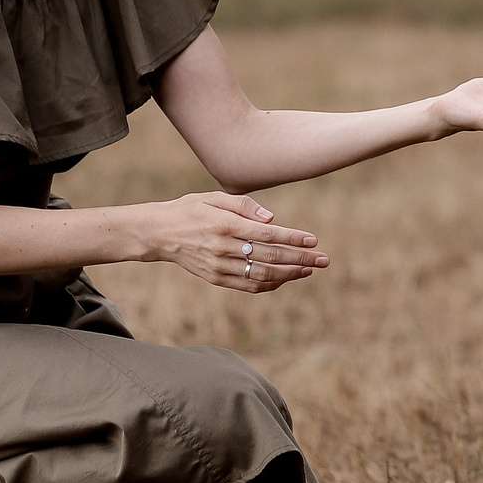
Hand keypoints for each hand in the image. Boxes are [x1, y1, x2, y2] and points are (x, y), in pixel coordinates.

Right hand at [137, 192, 326, 292]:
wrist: (159, 233)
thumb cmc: (190, 209)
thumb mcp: (214, 197)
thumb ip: (245, 205)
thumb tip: (272, 219)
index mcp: (225, 224)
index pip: (267, 235)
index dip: (293, 238)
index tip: (313, 241)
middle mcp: (223, 248)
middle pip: (270, 256)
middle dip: (300, 259)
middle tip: (323, 260)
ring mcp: (220, 266)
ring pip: (262, 275)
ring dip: (289, 274)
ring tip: (309, 270)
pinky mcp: (216, 278)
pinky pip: (248, 285)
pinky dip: (270, 284)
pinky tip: (285, 278)